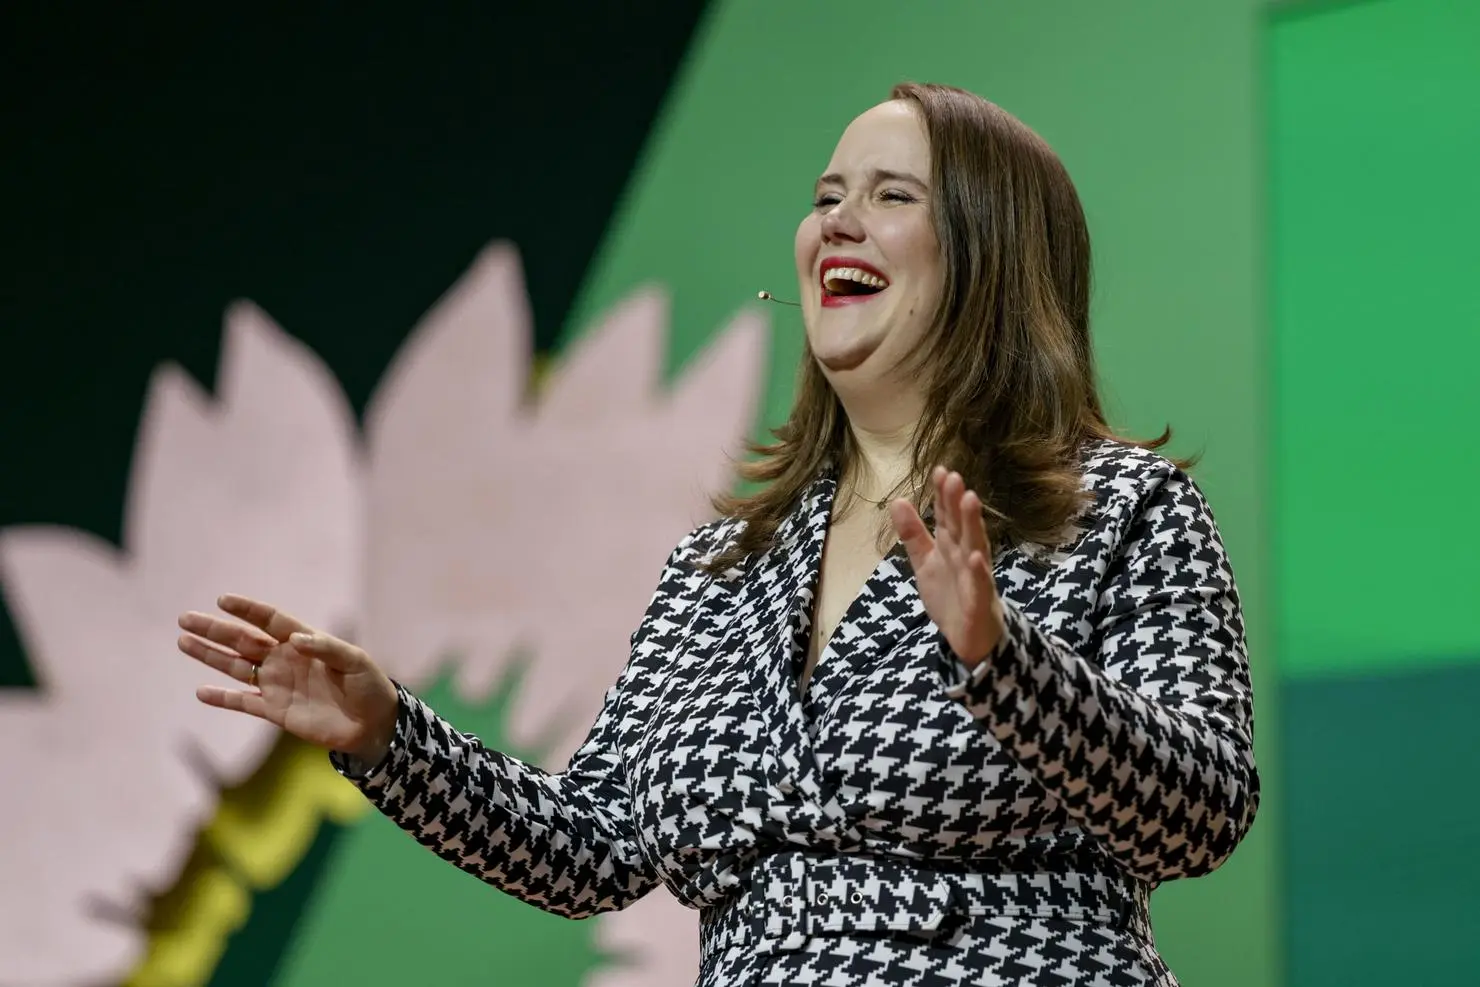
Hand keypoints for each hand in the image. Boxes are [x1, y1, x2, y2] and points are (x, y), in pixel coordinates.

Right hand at [178, 594, 398, 764]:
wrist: (373, 724)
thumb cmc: (368, 685)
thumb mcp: (354, 661)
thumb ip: (325, 648)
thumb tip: (295, 640)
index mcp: (304, 641)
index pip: (269, 620)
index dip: (247, 610)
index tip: (223, 600)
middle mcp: (284, 660)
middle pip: (243, 641)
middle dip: (214, 630)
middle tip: (185, 618)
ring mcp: (277, 685)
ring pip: (236, 668)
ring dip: (210, 656)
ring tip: (183, 642)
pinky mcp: (275, 712)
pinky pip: (244, 703)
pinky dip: (223, 699)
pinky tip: (201, 692)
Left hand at [889, 467, 1005, 666]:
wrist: (970, 638)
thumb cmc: (951, 594)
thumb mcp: (925, 562)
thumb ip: (913, 534)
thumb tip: (898, 500)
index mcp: (952, 546)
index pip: (947, 516)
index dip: (943, 495)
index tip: (940, 470)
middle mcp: (966, 555)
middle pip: (961, 526)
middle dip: (957, 502)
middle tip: (954, 477)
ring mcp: (975, 577)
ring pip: (975, 547)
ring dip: (973, 524)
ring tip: (970, 500)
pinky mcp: (979, 602)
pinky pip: (979, 585)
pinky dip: (978, 572)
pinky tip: (976, 557)